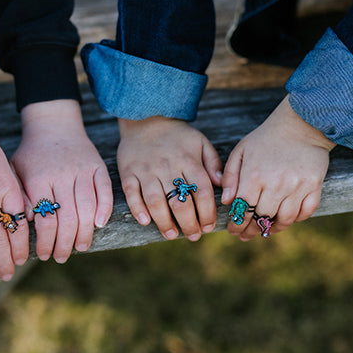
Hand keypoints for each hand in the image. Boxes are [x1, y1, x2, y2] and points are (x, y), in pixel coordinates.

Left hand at [11, 100, 112, 262]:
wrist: (54, 124)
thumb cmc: (32, 154)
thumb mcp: (15, 172)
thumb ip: (20, 197)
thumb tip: (28, 222)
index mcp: (39, 179)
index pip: (45, 219)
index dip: (46, 241)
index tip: (44, 254)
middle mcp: (62, 175)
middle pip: (68, 218)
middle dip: (65, 243)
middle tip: (62, 256)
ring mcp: (82, 170)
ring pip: (87, 208)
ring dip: (84, 232)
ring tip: (80, 246)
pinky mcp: (97, 166)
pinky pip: (105, 191)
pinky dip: (104, 209)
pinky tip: (99, 225)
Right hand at [117, 116, 221, 240]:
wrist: (146, 118)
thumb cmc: (177, 136)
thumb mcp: (200, 143)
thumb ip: (213, 164)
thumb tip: (223, 187)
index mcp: (188, 160)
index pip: (202, 192)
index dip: (207, 213)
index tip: (208, 226)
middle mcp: (168, 166)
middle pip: (180, 201)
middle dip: (188, 223)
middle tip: (193, 235)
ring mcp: (147, 170)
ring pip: (155, 201)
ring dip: (164, 222)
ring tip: (171, 234)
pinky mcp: (129, 172)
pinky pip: (132, 194)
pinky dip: (138, 209)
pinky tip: (146, 221)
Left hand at [221, 94, 334, 239]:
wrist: (299, 124)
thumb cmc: (265, 139)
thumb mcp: (241, 152)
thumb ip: (230, 177)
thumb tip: (227, 202)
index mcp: (254, 176)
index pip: (242, 210)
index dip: (237, 225)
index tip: (234, 231)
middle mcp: (276, 184)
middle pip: (262, 218)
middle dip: (251, 230)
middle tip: (246, 235)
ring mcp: (297, 186)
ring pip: (284, 220)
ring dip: (273, 229)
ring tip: (265, 230)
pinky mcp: (314, 186)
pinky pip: (306, 212)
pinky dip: (296, 219)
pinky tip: (286, 219)